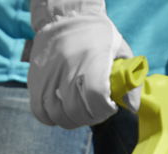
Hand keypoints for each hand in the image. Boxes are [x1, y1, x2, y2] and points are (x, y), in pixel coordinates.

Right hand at [28, 0, 138, 129]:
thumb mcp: (119, 49)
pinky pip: (41, 113)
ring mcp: (47, 79)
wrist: (64, 19)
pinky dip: (53, 119)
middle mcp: (67, 70)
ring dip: (73, 120)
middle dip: (91, 118)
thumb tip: (133, 107)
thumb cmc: (96, 36)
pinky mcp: (34, 85)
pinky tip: (63, 112)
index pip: (95, 97)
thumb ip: (129, 79)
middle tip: (97, 112)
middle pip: (76, 111)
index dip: (104, 109)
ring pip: (58, 116)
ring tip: (82, 112)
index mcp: (91, 60)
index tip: (110, 106)